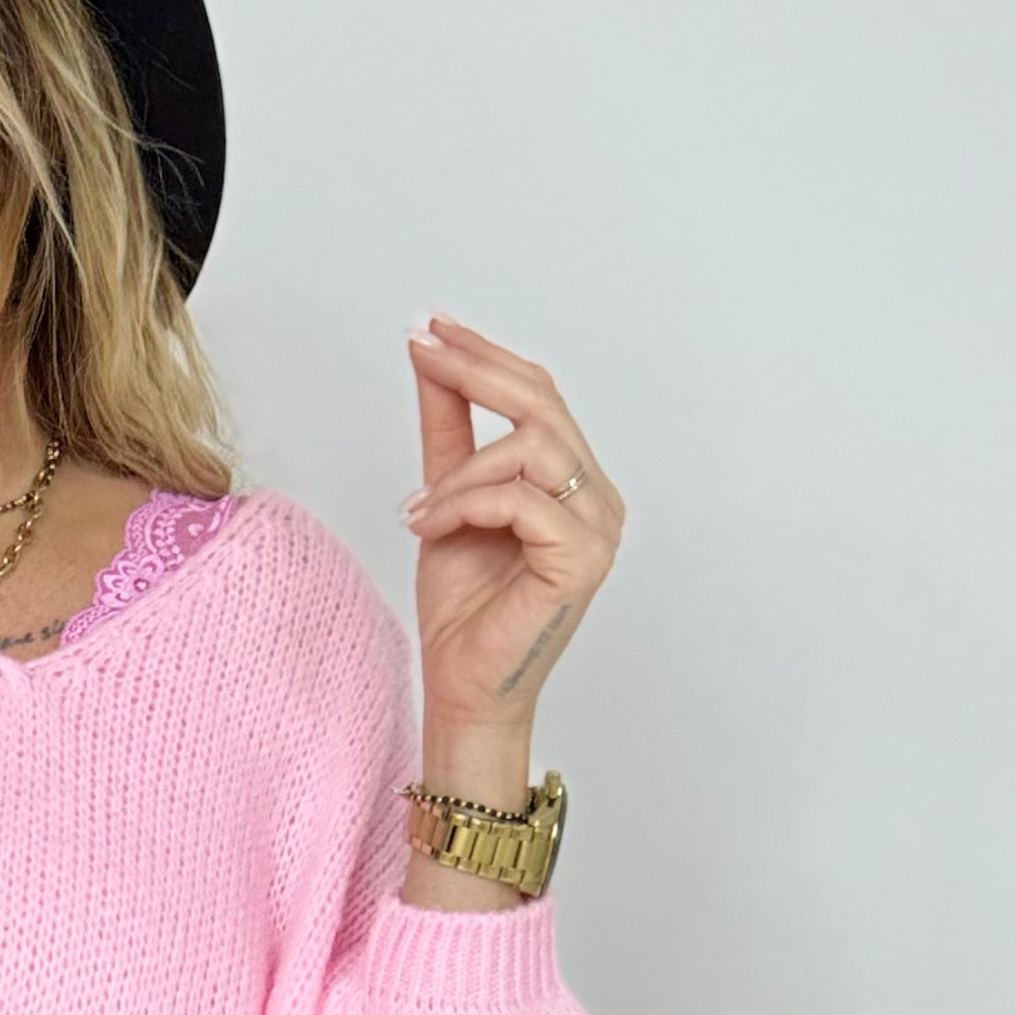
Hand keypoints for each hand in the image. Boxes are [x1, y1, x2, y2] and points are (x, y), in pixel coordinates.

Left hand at [402, 315, 623, 736]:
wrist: (463, 686)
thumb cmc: (463, 608)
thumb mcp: (445, 497)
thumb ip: (448, 429)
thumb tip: (430, 355)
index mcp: (574, 482)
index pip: (540, 396)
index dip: (487, 356)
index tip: (431, 328)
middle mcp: (597, 498)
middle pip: (544, 403)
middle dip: (476, 370)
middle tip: (423, 349)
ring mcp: (599, 527)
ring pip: (531, 447)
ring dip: (460, 472)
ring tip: (416, 512)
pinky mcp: (583, 557)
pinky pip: (522, 499)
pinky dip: (467, 505)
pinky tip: (430, 528)